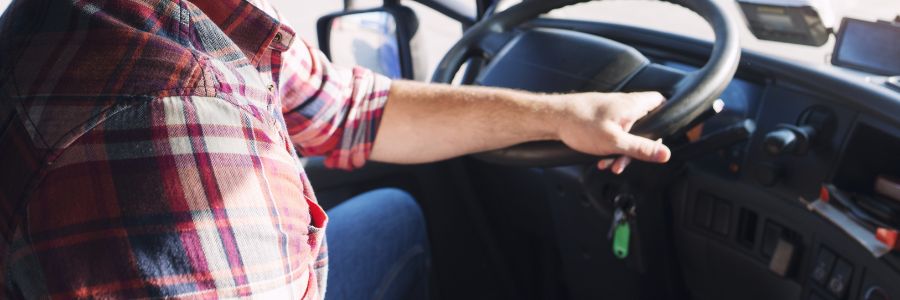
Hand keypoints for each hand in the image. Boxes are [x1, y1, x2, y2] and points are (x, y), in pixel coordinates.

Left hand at [555, 91, 670, 173]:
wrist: (552, 118)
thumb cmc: (580, 124)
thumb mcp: (615, 142)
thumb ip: (641, 148)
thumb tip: (665, 154)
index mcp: (632, 105)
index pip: (660, 102)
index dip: (666, 117)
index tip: (662, 135)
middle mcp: (623, 105)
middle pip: (644, 124)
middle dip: (638, 146)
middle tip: (629, 160)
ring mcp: (611, 111)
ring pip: (627, 133)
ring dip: (621, 151)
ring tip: (610, 164)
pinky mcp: (600, 119)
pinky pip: (613, 134)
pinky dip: (610, 147)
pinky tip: (600, 159)